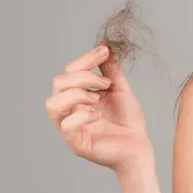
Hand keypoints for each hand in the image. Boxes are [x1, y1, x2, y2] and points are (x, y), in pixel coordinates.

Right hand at [45, 44, 152, 175]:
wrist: (140, 146)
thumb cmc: (128, 121)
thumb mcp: (120, 89)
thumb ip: (110, 70)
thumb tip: (105, 46)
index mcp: (77, 96)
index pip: (69, 71)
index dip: (85, 59)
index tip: (104, 52)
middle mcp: (69, 110)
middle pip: (58, 83)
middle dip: (83, 76)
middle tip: (106, 84)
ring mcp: (70, 128)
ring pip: (52, 104)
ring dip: (77, 94)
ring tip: (98, 99)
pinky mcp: (76, 143)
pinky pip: (65, 126)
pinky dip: (82, 115)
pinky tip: (98, 115)